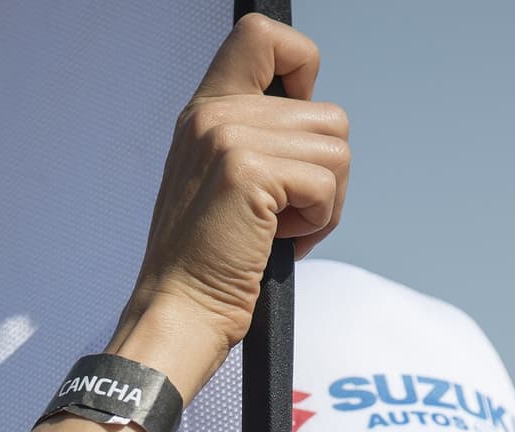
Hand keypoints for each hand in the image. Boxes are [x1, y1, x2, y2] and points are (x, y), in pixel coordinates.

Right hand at [116, 13, 349, 389]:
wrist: (179, 313)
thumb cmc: (205, 266)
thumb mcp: (223, 184)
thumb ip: (258, 141)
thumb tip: (318, 130)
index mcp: (206, 111)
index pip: (263, 35)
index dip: (302, 68)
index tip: (298, 130)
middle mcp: (214, 114)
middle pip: (327, 114)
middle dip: (323, 176)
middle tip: (286, 216)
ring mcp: (230, 139)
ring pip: (336, 147)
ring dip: (323, 201)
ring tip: (280, 230)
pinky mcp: (249, 173)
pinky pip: (326, 184)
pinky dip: (318, 224)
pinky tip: (279, 241)